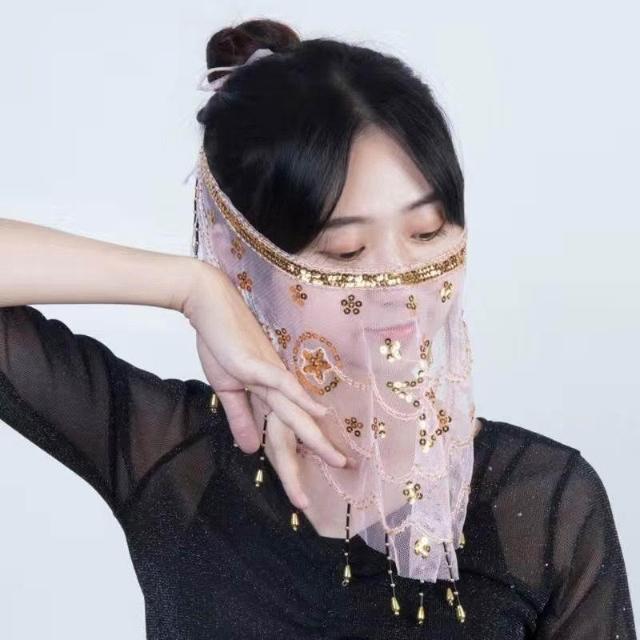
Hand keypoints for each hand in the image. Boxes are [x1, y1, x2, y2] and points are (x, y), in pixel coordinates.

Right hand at [182, 261, 347, 508]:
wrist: (209, 305)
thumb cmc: (220, 343)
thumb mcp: (227, 389)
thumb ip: (240, 418)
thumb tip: (251, 450)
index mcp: (269, 394)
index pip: (282, 436)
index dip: (292, 466)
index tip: (302, 495)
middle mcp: (277, 387)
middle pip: (295, 430)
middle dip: (314, 457)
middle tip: (339, 478)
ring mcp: (269, 374)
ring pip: (295, 412)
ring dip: (315, 437)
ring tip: (336, 460)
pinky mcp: (256, 363)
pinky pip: (281, 382)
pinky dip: (300, 397)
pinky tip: (318, 411)